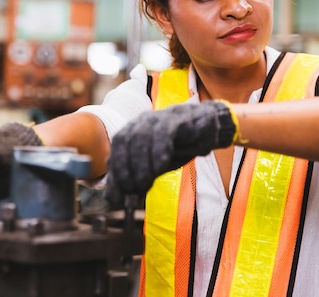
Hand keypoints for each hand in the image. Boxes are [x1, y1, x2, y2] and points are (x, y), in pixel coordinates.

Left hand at [104, 100, 237, 207]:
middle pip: (123, 141)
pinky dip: (159, 151)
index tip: (120, 195)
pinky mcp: (176, 119)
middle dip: (125, 169)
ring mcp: (157, 118)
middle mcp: (140, 122)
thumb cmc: (176, 148)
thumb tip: (112, 201)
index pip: (115, 151)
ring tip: (145, 184)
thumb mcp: (153, 169)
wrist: (206, 129)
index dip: (115, 173)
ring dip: (141, 164)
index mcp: (131, 132)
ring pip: (141, 137)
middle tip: (133, 190)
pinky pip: (163, 133)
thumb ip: (133, 181)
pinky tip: (161, 165)